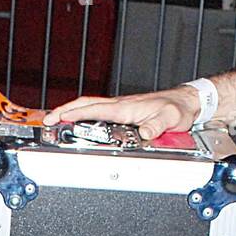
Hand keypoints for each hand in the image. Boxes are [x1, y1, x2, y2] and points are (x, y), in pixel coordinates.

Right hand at [43, 85, 201, 139]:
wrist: (186, 102)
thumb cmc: (177, 109)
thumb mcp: (170, 119)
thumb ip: (155, 126)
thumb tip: (142, 134)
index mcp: (126, 107)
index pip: (94, 109)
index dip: (74, 113)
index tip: (58, 118)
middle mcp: (121, 105)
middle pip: (86, 105)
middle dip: (65, 111)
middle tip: (48, 119)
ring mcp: (121, 108)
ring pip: (91, 107)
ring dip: (72, 112)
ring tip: (57, 120)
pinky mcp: (125, 112)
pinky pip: (99, 112)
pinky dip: (85, 114)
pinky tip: (81, 121)